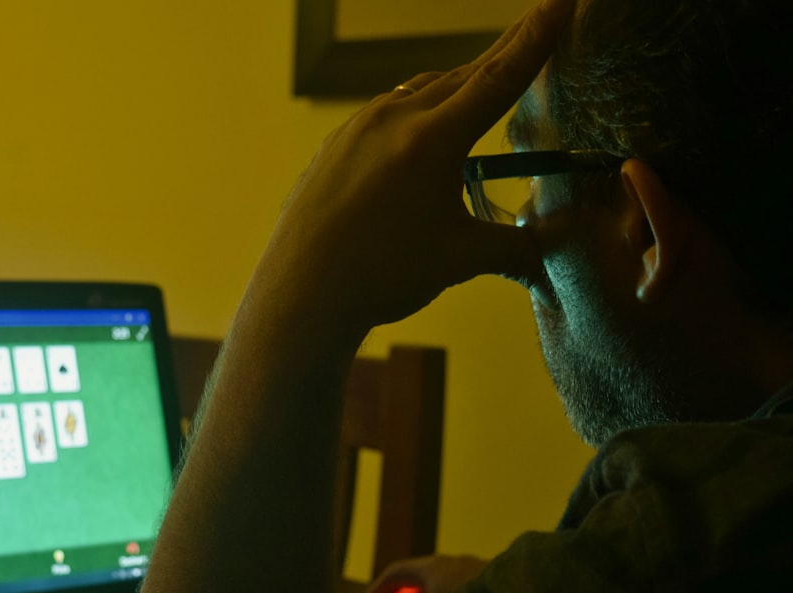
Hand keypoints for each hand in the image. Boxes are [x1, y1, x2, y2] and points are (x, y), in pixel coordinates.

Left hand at [248, 0, 572, 340]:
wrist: (301, 292)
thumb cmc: (382, 275)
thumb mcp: (459, 259)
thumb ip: (512, 247)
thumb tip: (546, 248)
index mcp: (432, 139)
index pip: (499, 77)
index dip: (537, 38)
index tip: (562, 1)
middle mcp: (393, 118)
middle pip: (462, 77)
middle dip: (503, 54)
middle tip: (535, 26)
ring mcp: (356, 128)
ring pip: (419, 93)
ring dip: (456, 87)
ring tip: (480, 87)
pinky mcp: (333, 146)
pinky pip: (384, 115)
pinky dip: (414, 113)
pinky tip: (417, 134)